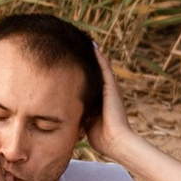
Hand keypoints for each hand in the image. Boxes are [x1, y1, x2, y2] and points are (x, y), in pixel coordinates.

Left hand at [83, 39, 140, 162]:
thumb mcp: (86, 122)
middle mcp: (107, 91)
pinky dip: (98, 57)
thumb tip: (64, 115)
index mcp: (101, 99)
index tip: (72, 59)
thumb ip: (79, 115)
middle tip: (76, 43)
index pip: (90, 80)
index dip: (82, 69)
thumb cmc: (101, 138)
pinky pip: (104, 68)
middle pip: (95, 70)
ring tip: (84, 39)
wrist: (116, 141)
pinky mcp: (111, 87)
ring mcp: (111, 88)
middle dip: (86, 57)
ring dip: (93, 53)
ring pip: (100, 66)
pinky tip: (91, 46)